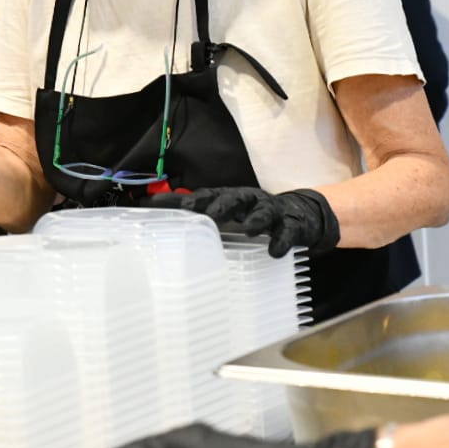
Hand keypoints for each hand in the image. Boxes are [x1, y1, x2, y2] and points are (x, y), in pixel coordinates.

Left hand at [160, 186, 339, 257]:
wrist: (297, 215)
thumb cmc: (250, 215)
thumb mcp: (224, 213)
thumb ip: (192, 217)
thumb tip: (151, 215)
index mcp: (227, 198)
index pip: (204, 196)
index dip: (188, 199)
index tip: (170, 204)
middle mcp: (247, 200)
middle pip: (232, 198)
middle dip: (219, 206)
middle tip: (206, 215)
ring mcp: (270, 210)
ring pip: (262, 211)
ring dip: (256, 219)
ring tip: (249, 229)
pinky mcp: (291, 224)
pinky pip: (287, 232)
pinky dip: (281, 241)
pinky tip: (275, 251)